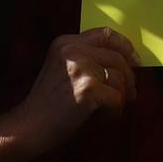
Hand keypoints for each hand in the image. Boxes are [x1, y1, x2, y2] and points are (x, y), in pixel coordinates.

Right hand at [5, 28, 137, 155]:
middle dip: (129, 77)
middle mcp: (73, 50)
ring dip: (122, 97)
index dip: (125, 46)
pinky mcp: (88, 89)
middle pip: (118, 57)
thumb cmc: (47, 104)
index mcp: (66, 42)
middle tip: (131, 93)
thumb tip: (127, 61)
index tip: (135, 60)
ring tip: (111, 109)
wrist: (27, 127)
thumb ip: (88, 58)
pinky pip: (117, 98)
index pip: (105, 34)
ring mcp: (81, 68)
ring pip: (120, 78)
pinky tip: (104, 117)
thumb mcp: (63, 68)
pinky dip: (115, 111)